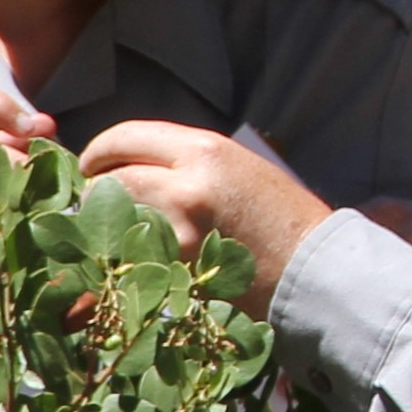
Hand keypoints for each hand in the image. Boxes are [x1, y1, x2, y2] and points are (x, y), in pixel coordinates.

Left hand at [72, 121, 330, 315]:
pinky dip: (113, 269)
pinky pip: (126, 265)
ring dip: (102, 230)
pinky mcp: (176, 273)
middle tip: (93, 206)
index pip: (127, 136)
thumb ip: (186, 165)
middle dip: (96, 192)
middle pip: (112, 178)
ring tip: (107, 238)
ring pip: (114, 221)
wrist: (319, 275)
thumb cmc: (285, 222)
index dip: (100, 150)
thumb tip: (132, 169)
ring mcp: (178, 232)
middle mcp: (186, 184)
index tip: (92, 164)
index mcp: (205, 151)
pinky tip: (115, 274)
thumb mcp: (238, 171)